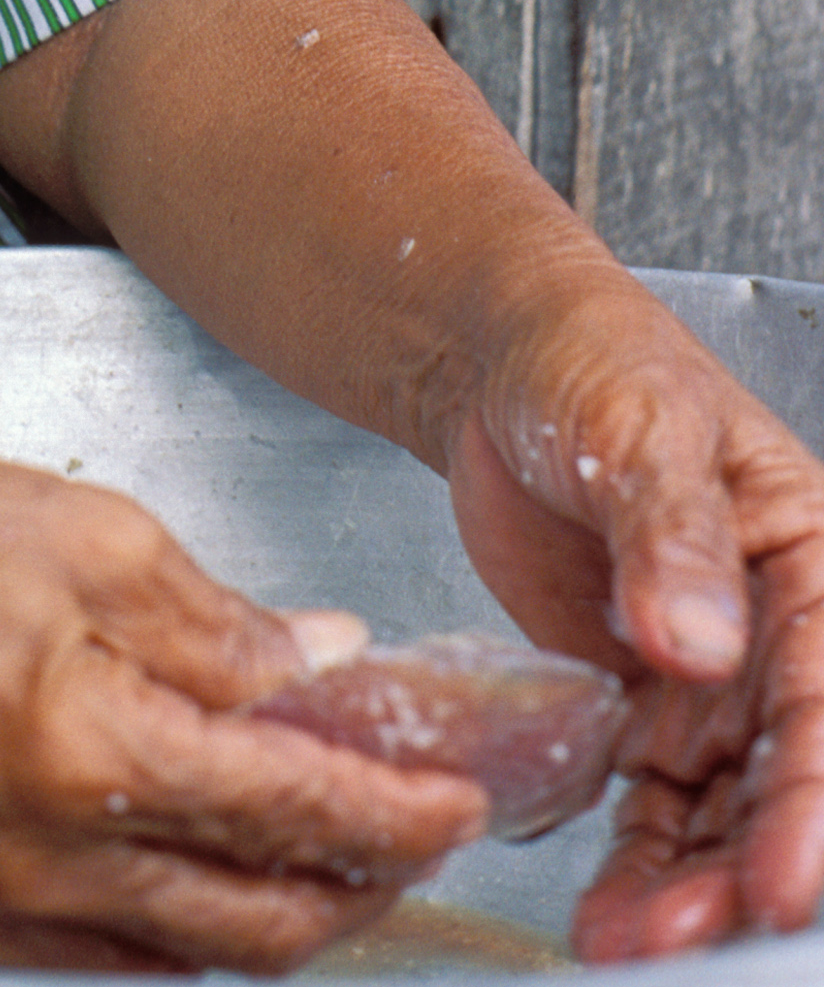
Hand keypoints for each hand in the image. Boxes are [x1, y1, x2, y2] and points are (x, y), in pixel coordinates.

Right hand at [0, 438, 485, 969]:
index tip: (460, 806)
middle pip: (254, 926)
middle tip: (401, 837)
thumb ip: (220, 623)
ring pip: (178, 961)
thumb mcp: (91, 534)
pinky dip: (157, 925)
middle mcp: (42, 865)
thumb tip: (322, 670)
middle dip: (353, 891)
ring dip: (263, 919)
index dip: (397, 816)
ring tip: (309, 856)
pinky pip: (86, 958)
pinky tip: (179, 866)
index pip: (293, 815)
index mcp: (88, 754)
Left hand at [445, 292, 823, 959]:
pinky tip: (603, 912)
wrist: (492, 359)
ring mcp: (712, 684)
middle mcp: (777, 639)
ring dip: (688, 888)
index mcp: (810, 562)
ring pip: (723, 816)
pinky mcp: (644, 709)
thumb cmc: (585, 355)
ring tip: (627, 941)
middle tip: (683, 935)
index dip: (815, 797)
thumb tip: (700, 640)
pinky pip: (655, 810)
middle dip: (745, 870)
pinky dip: (636, 866)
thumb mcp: (634, 420)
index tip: (779, 879)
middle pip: (785, 780)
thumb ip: (670, 530)